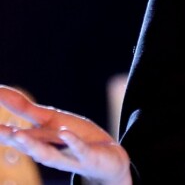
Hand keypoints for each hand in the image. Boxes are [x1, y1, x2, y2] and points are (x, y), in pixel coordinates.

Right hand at [0, 85, 130, 184]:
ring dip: (31, 144)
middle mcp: (47, 149)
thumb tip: (2, 93)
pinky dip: (70, 141)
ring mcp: (66, 154)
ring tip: (16, 134)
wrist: (107, 159)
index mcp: (37, 139)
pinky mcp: (86, 155)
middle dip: (9, 137)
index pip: (17, 128)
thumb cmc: (75, 137)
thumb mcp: (50, 119)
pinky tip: (64, 132)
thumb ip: (26, 110)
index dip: (5, 120)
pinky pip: (77, 148)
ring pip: (45, 152)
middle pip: (26, 143)